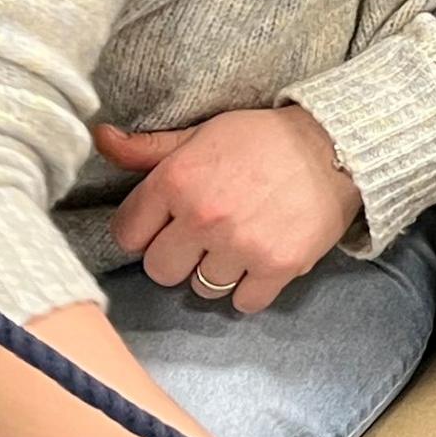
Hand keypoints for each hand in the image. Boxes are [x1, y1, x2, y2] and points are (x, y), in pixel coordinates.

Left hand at [98, 106, 361, 313]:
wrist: (335, 146)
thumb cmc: (262, 139)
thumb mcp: (201, 134)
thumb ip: (149, 148)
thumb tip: (100, 138)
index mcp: (176, 181)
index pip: (128, 234)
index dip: (144, 232)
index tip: (165, 225)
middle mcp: (203, 217)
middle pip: (161, 270)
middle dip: (177, 258)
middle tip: (202, 239)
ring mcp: (240, 245)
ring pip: (202, 289)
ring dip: (216, 273)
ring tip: (237, 246)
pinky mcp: (277, 266)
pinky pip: (244, 302)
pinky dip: (250, 289)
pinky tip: (259, 264)